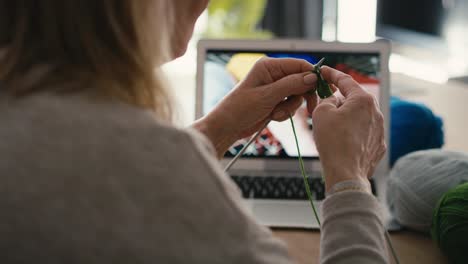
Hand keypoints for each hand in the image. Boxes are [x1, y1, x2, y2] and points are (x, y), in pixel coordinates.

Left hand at [192, 58, 317, 157]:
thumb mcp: (267, 96)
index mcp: (269, 66)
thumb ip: (290, 85)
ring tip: (276, 114)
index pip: (299, 65)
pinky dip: (285, 113)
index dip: (312, 76)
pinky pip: (290, 105)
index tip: (320, 90)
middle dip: (301, 96)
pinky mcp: (274, 101)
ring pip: (297, 95)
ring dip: (290, 107)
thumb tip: (312, 77)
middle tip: (308, 109)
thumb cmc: (240, 108)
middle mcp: (273, 74)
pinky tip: (272, 117)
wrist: (227, 127)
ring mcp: (274, 88)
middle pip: (301, 80)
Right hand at [312, 66, 385, 190]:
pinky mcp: (378, 144)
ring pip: (359, 115)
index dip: (331, 74)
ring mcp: (379, 129)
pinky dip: (352, 131)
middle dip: (339, 98)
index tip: (323, 71)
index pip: (345, 80)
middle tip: (323, 101)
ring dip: (346, 117)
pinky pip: (363, 131)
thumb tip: (334, 100)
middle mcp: (376, 112)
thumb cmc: (333, 142)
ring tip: (331, 127)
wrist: (346, 173)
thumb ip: (327, 99)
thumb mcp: (322, 113)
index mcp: (363, 100)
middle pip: (354, 98)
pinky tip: (342, 140)